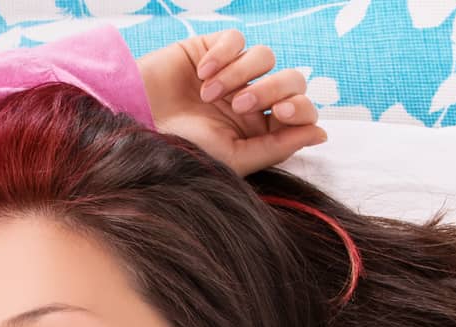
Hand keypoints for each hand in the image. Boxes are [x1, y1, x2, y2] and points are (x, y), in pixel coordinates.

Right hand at [137, 29, 324, 176]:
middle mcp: (250, 99)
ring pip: (265, 56)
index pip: (301, 110)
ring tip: (210, 95)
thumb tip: (321, 134)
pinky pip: (236, 39)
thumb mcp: (232, 158)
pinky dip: (223, 54)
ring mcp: (232, 73)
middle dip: (271, 89)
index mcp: (259, 129)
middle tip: (240, 105)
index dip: (301, 107)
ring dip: (241, 74)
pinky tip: (202, 74)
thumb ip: (277, 147)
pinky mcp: (211, 49)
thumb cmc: (179, 149)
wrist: (134, 125)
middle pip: (291, 79)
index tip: (280, 113)